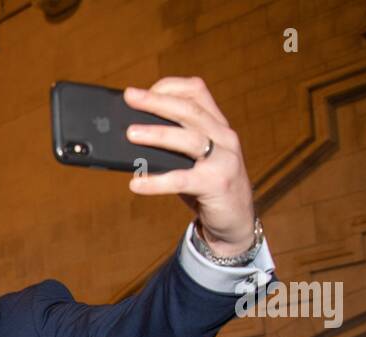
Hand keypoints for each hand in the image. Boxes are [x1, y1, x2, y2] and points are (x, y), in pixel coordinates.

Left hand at [123, 77, 256, 255]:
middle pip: (189, 111)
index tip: (143, 91)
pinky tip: (136, 184)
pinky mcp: (217, 184)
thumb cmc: (208, 185)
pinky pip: (182, 180)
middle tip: (130, 97)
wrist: (236, 219)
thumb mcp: (196, 158)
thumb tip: (132, 135)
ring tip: (130, 134)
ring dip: (157, 134)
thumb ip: (175, 144)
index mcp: (218, 125)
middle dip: (157, 102)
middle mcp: (224, 137)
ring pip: (189, 139)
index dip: (170, 87)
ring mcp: (223, 160)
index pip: (197, 92)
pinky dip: (157, 182)